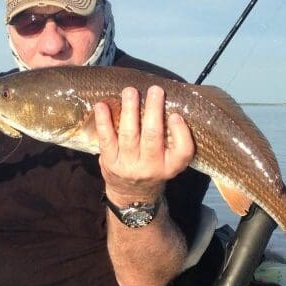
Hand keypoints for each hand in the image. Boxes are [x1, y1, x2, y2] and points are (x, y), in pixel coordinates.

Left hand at [94, 85, 194, 203]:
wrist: (132, 195)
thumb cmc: (153, 168)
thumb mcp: (169, 160)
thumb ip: (171, 138)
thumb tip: (165, 102)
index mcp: (171, 166)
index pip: (183, 151)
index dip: (181, 132)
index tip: (176, 115)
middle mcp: (151, 168)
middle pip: (153, 137)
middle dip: (154, 111)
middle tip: (155, 90)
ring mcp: (129, 166)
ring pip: (129, 135)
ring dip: (130, 110)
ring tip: (130, 91)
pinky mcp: (110, 163)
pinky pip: (106, 140)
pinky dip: (104, 122)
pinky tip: (102, 106)